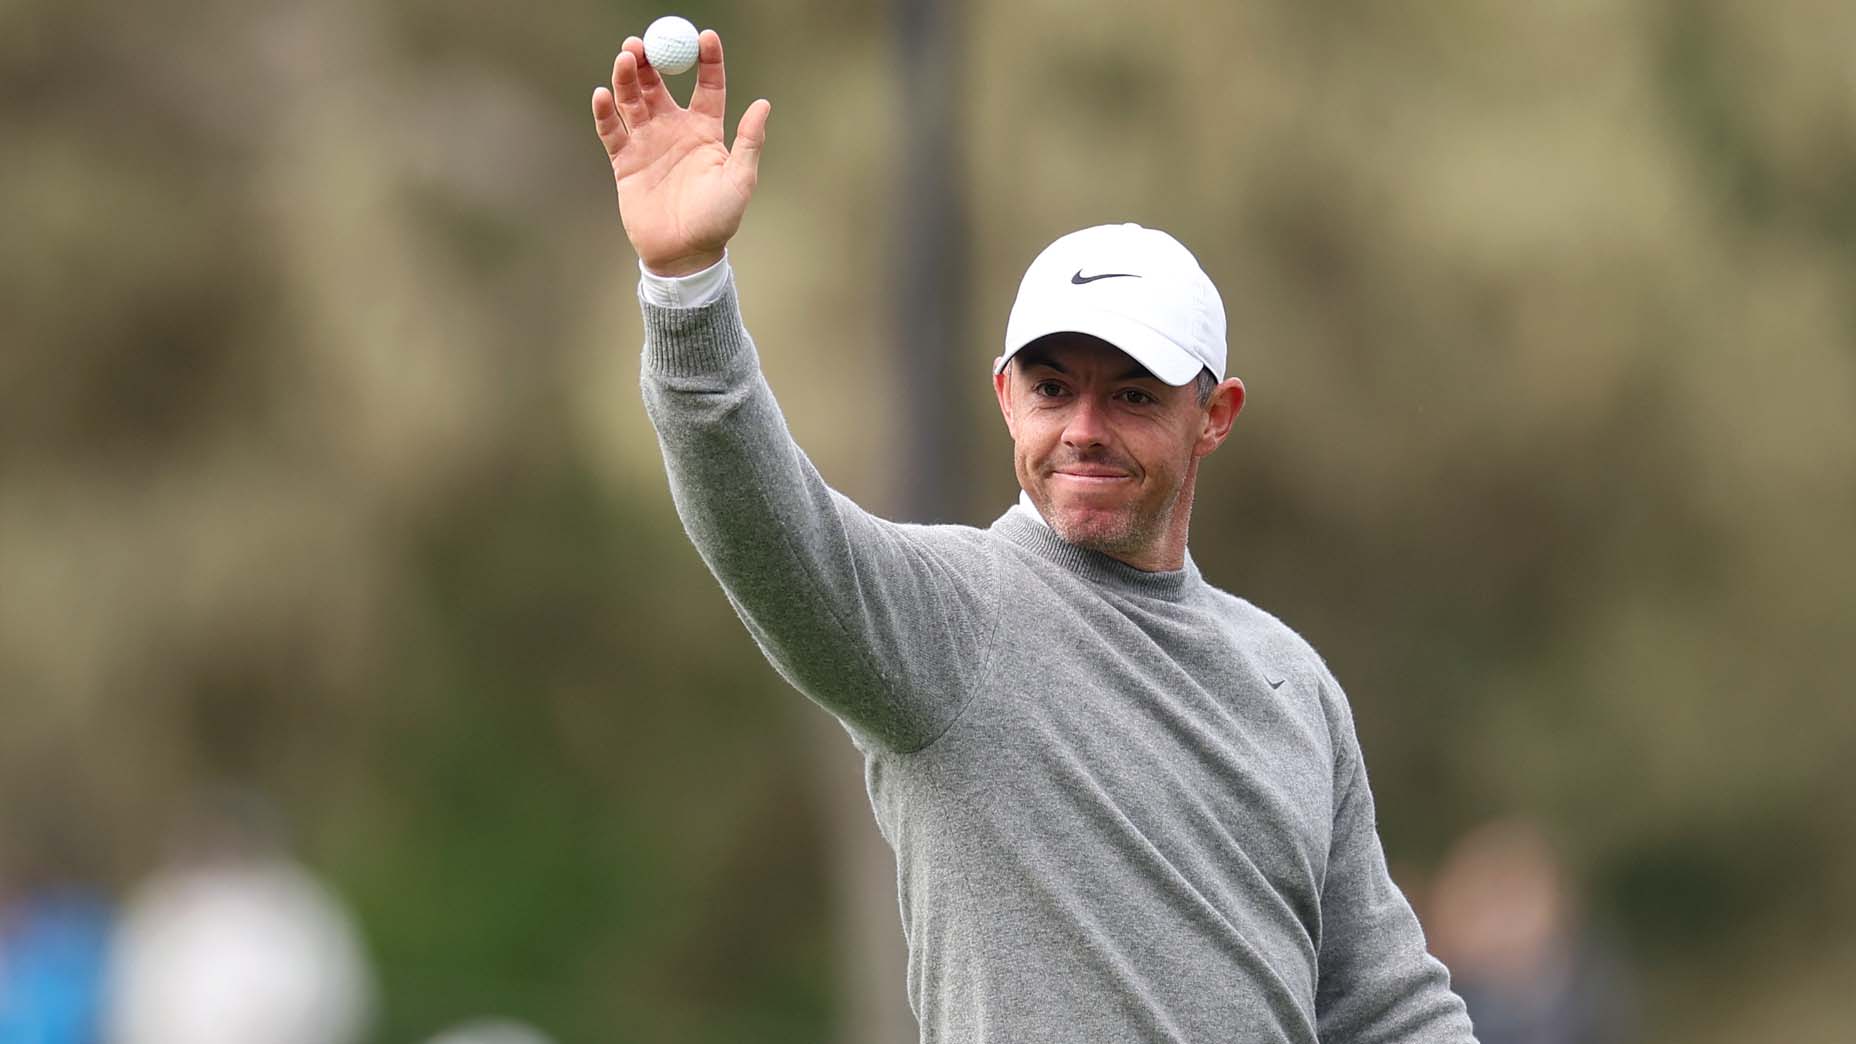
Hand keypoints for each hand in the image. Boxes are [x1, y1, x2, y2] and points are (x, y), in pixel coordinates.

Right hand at [592, 31, 770, 276]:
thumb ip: (749, 141)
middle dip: (652, 60)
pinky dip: (605, 112)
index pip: (707, 86)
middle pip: (660, 84)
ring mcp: (648, 143)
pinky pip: (611, 130)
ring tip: (625, 58)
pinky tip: (603, 94)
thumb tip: (763, 104)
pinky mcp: (625, 161)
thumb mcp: (740, 180)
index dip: (706, 60)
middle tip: (644, 42)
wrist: (684, 253)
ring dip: (627, 77)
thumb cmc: (718, 219)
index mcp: (705, 130)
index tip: (705, 36)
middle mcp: (675, 130)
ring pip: (633, 100)